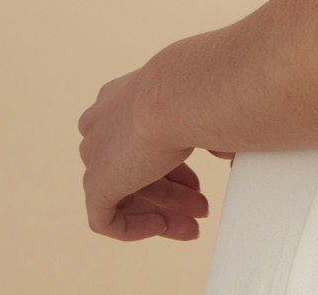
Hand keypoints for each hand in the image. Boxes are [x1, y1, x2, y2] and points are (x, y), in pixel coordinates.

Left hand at [77, 66, 209, 241]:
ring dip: (163, 210)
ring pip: (125, 194)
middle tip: (199, 206)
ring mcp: (94, 154)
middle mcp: (102, 124)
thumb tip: (222, 150)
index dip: (172, 167)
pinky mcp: (94, 184)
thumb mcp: (196, 107)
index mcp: (120, 99)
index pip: (140, 142)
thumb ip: (199, 129)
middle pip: (135, 169)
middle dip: (171, 192)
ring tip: (193, 223)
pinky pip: (107, 219)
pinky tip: (164, 224)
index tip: (196, 182)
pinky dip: (135, 227)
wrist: (179, 95)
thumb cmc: (195, 91)